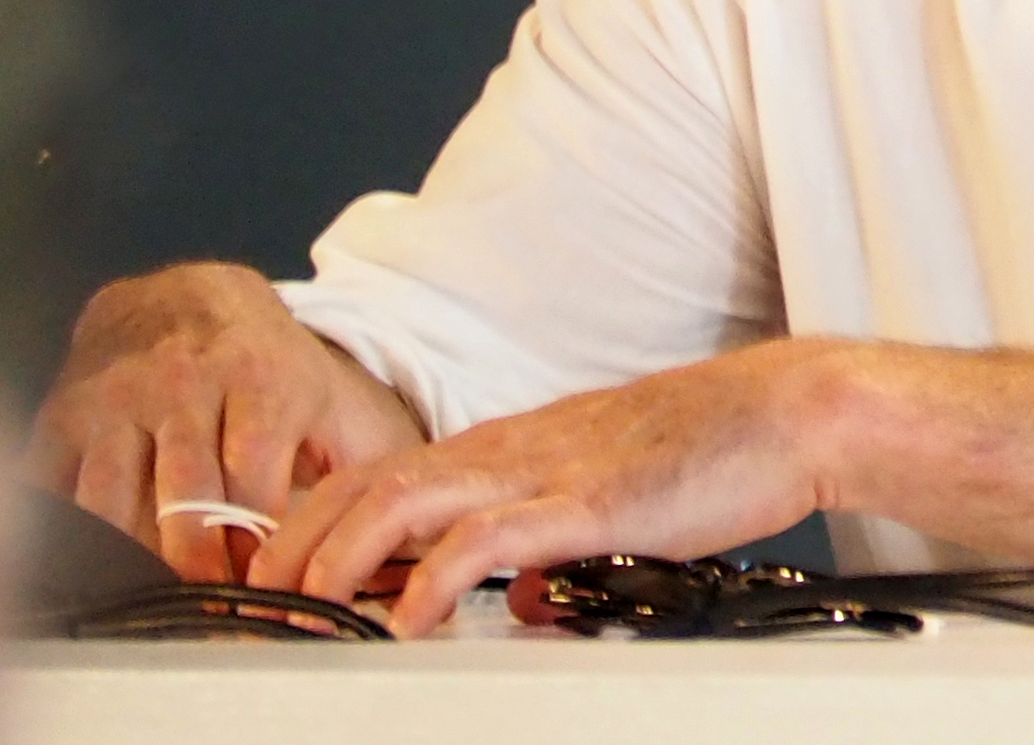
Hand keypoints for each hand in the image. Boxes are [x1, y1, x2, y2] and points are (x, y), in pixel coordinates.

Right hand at [25, 262, 423, 583]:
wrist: (187, 297)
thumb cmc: (268, 365)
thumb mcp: (332, 395)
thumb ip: (364, 461)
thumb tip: (392, 534)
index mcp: (260, 378)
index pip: (253, 477)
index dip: (254, 546)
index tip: (262, 588)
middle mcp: (183, 384)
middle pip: (181, 498)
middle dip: (196, 566)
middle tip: (212, 608)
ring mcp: (115, 399)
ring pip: (109, 504)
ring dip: (131, 562)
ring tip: (159, 595)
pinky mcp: (60, 416)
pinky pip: (52, 495)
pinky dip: (67, 540)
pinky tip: (95, 565)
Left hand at [248, 339, 846, 637]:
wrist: (783, 413)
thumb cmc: (705, 453)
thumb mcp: (604, 500)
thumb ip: (545, 541)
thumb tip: (515, 598)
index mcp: (507, 447)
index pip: (377, 477)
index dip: (309, 525)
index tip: (268, 579)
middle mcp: (508, 449)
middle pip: (363, 485)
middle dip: (292, 546)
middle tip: (250, 607)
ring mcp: (543, 470)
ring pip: (401, 499)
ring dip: (336, 558)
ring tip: (299, 612)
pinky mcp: (585, 501)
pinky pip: (487, 538)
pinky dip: (431, 580)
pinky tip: (406, 621)